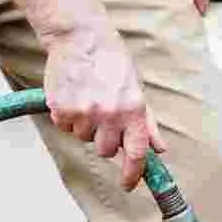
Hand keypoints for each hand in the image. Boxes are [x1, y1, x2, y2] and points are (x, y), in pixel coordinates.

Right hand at [44, 18, 165, 192]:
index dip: (132, 174)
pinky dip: (66, 116)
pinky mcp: (61, 108)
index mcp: (133, 110)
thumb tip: (160, 149)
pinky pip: (64, 126)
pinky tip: (73, 95)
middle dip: (105, 139)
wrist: (80, 37)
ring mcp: (84, 112)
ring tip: (87, 98)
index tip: (128, 184)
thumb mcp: (138, 89)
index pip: (137, 153)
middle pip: (106, 150)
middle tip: (103, 115)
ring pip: (83, 138)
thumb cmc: (112, 61)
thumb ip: (147, 123)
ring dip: (84, 125)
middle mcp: (110, 114)